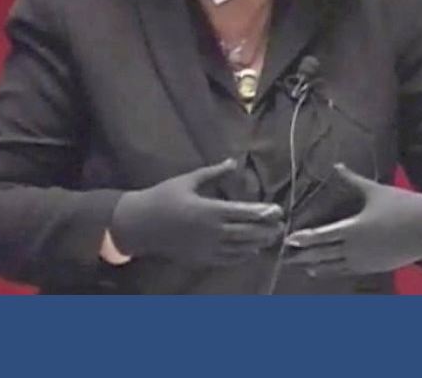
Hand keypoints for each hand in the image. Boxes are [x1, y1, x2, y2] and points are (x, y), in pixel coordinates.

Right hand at [110, 158, 284, 265]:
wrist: (140, 224)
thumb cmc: (163, 197)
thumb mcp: (187, 180)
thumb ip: (213, 173)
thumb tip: (233, 162)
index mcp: (210, 210)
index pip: (245, 213)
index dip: (264, 213)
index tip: (277, 211)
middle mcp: (212, 232)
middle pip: (248, 233)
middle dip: (267, 230)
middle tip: (281, 227)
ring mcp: (207, 248)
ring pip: (240, 249)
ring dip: (258, 243)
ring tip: (271, 238)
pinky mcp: (200, 259)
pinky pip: (227, 260)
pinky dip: (242, 256)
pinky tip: (250, 251)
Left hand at [283, 163, 421, 276]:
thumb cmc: (402, 206)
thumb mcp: (375, 191)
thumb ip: (352, 180)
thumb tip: (336, 165)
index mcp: (356, 228)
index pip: (323, 236)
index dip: (305, 239)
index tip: (289, 239)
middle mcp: (357, 248)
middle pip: (323, 254)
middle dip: (302, 254)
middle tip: (283, 255)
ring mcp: (364, 260)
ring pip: (332, 266)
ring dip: (312, 264)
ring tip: (295, 263)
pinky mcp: (371, 268)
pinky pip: (344, 272)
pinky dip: (328, 271)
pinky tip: (316, 270)